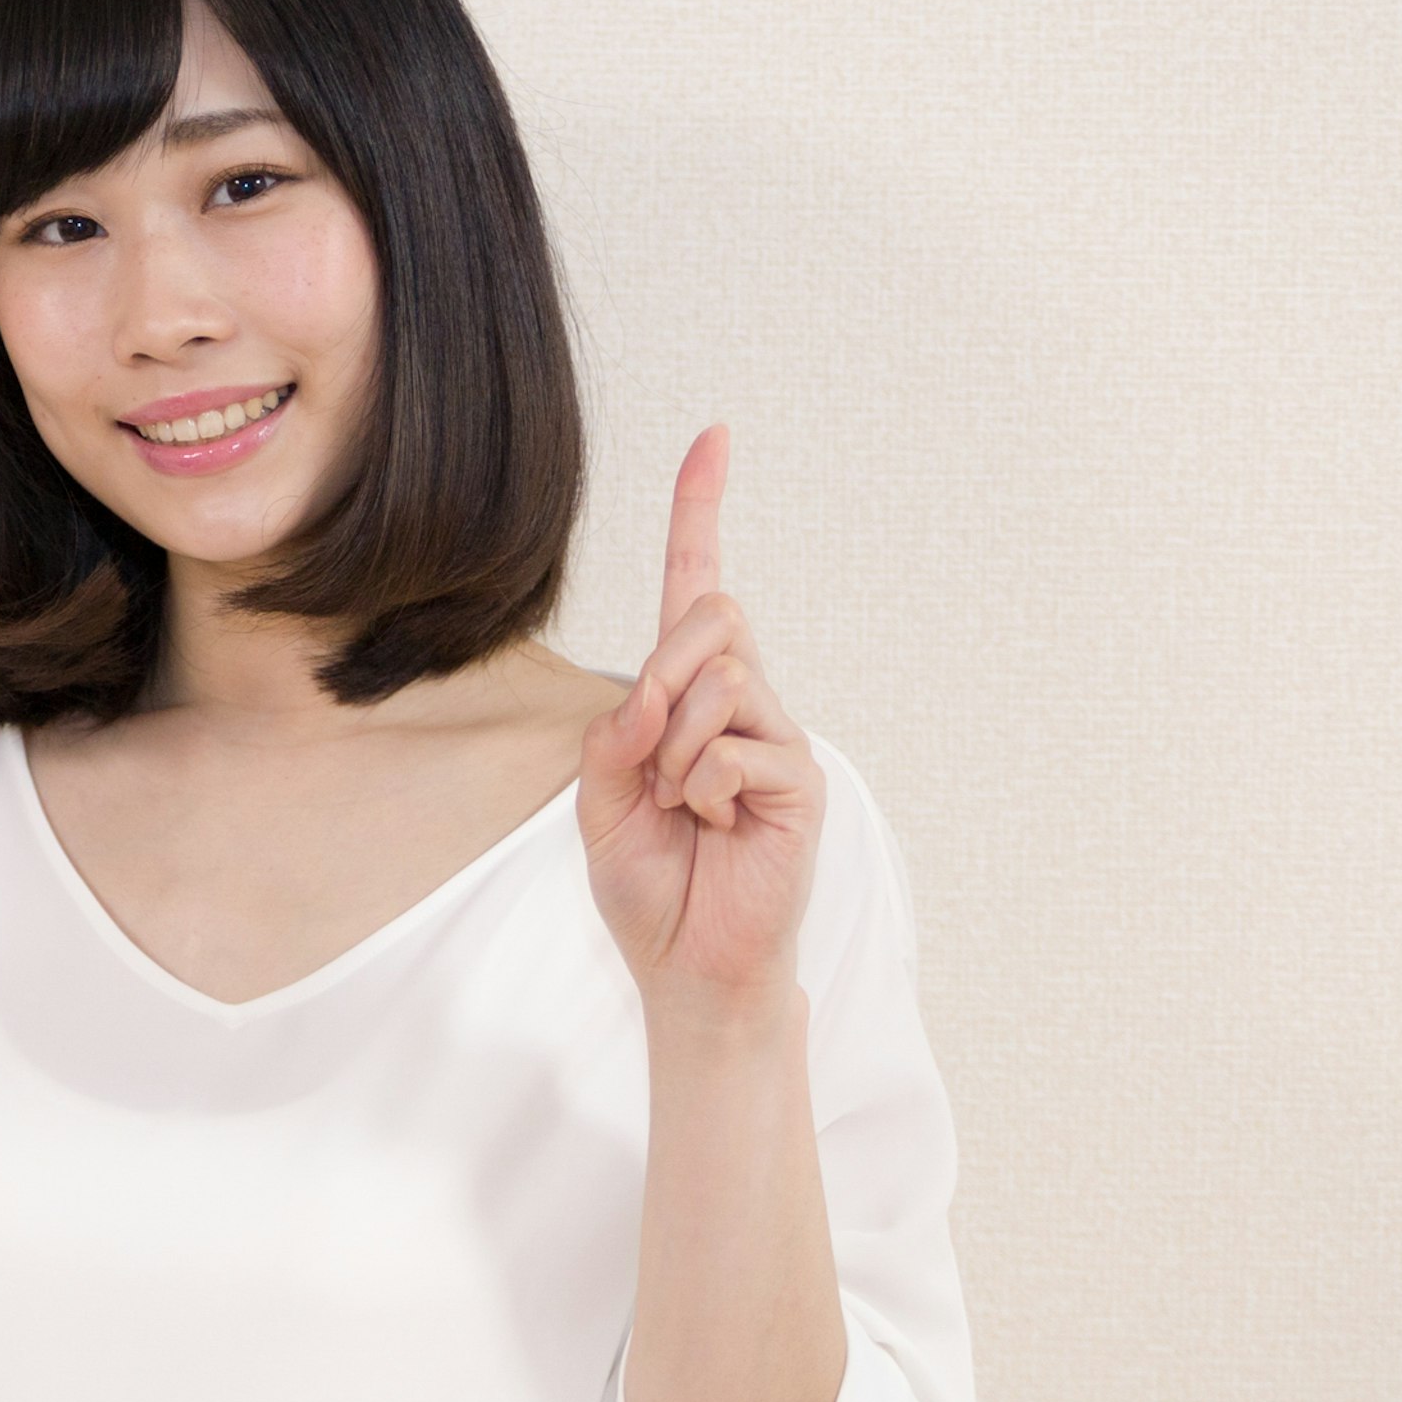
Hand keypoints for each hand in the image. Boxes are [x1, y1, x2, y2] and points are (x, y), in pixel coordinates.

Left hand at [577, 426, 824, 1024]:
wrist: (685, 964)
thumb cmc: (649, 878)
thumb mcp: (601, 795)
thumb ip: (616, 730)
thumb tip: (654, 690)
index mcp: (691, 692)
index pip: (700, 584)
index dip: (702, 510)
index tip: (713, 437)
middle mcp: (745, 700)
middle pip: (712, 614)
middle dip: (662, 673)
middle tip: (651, 753)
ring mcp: (779, 737)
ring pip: (719, 680)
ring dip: (673, 750)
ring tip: (686, 808)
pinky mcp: (800, 782)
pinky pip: (733, 749)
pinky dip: (701, 790)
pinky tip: (715, 828)